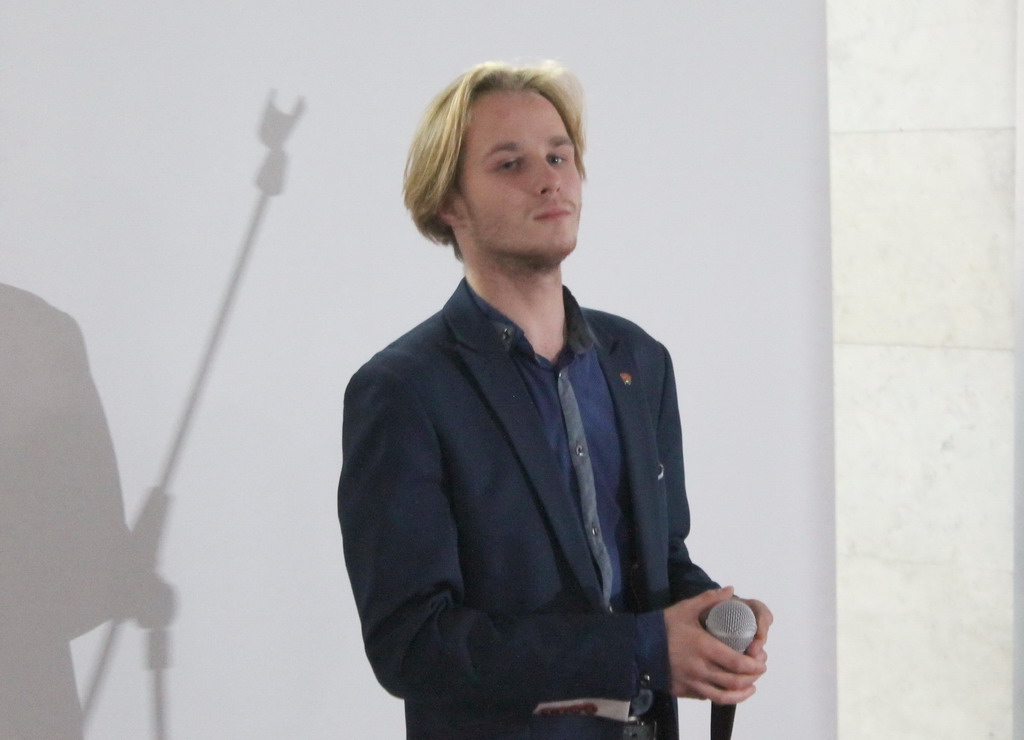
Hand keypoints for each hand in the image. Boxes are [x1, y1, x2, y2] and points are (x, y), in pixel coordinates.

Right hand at [662, 587, 767, 702]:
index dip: (754, 666)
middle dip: (752, 677)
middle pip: (734, 681)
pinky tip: (728, 690)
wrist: (636, 645)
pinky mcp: (683, 691)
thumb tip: (731, 590)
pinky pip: (708, 697)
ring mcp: (691, 683)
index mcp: (704, 647)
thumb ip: (709, 599)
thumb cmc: (663, 626)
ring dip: (742, 693)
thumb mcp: (685, 608)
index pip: (737, 663)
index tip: (761, 661)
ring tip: (750, 687)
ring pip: (723, 696)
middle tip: (758, 670)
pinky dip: (722, 696)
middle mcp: (700, 668)